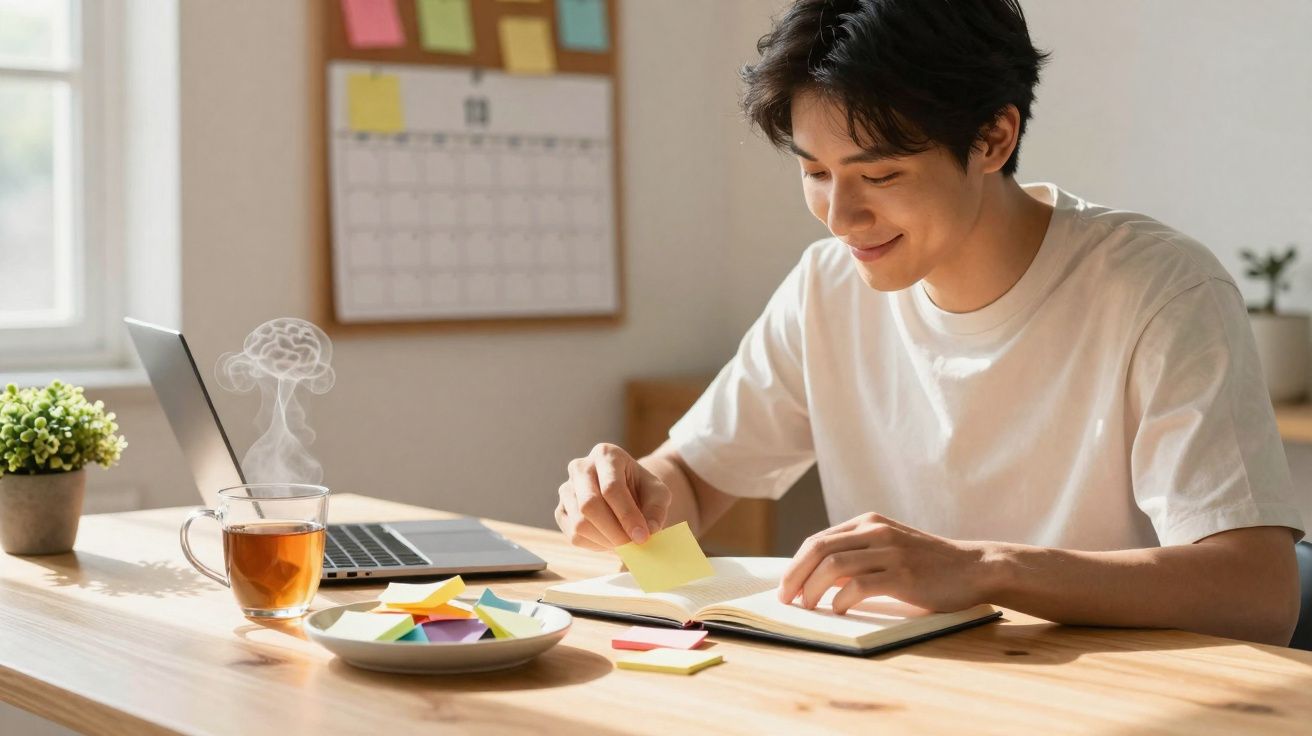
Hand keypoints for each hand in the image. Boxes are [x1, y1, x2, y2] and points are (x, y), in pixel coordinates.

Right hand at [554, 443, 671, 550]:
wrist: (626, 491)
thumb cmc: (641, 489)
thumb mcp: (658, 493)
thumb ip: (656, 510)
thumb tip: (649, 530)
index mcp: (606, 454)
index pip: (611, 487)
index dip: (627, 515)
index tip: (642, 536)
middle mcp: (580, 467)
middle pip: (589, 505)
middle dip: (614, 531)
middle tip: (632, 545)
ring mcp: (566, 489)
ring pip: (579, 523)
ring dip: (605, 540)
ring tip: (624, 542)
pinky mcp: (561, 511)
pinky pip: (573, 535)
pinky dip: (595, 544)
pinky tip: (610, 539)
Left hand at [777, 513, 995, 613]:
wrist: (974, 568)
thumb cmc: (928, 565)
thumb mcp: (888, 549)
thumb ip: (857, 556)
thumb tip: (816, 578)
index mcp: (869, 522)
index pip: (817, 540)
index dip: (795, 565)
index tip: (785, 588)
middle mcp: (876, 531)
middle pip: (818, 549)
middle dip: (795, 576)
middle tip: (786, 600)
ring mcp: (890, 552)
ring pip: (834, 565)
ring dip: (812, 589)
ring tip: (807, 607)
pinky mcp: (904, 575)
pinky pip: (860, 585)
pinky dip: (841, 599)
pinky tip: (838, 610)